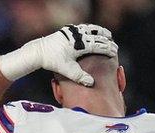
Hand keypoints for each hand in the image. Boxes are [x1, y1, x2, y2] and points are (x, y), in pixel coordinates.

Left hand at [0, 23, 117, 85]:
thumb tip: (92, 83)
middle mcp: (76, 36)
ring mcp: (72, 31)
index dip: (108, 49)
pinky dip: (90, 29)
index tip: (115, 52)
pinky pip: (82, 27)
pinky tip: (93, 31)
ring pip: (90, 29)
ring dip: (100, 32)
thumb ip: (80, 77)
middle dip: (107, 41)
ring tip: (107, 34)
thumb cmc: (54, 62)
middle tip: (114, 45)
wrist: (40, 51)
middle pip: (96, 36)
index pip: (98, 45)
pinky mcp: (67, 30)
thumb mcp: (68, 71)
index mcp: (79, 45)